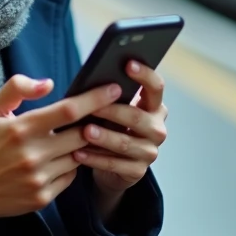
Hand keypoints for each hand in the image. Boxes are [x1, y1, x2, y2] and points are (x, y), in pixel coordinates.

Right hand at [0, 74, 123, 233]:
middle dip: (96, 122)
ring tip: (79, 134)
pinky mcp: (43, 197)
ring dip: (83, 144)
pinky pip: (71, 176)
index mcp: (21, 129)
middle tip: (104, 112)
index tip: (113, 88)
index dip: (95, 99)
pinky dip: (71, 164)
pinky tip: (60, 157)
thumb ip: (16, 89)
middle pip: (82, 134)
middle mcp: (32, 155)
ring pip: (79, 156)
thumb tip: (48, 83)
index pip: (68, 111)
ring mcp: (39, 179)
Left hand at [73, 61, 167, 196]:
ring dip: (103, 137)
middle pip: (138, 117)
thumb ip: (109, 97)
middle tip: (92, 107)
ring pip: (125, 143)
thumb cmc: (110, 127)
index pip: (156, 87)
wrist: (112, 165)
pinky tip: (78, 153)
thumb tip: (91, 81)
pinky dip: (95, 158)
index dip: (144, 75)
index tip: (127, 64)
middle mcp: (157, 128)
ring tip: (84, 132)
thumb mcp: (112, 110)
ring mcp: (149, 152)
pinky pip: (115, 164)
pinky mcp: (137, 171)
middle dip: (113, 111)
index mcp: (154, 107)